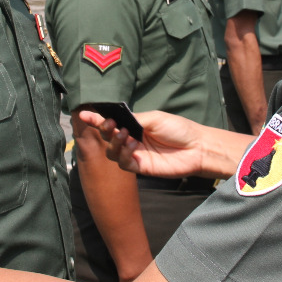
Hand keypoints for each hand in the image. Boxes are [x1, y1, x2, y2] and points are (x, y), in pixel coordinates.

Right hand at [89, 109, 209, 177]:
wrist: (196, 147)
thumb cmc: (178, 129)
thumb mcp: (154, 118)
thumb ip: (134, 119)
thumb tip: (116, 118)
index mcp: (135, 126)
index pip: (113, 122)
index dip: (97, 119)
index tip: (84, 114)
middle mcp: (133, 140)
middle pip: (109, 137)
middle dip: (104, 130)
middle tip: (110, 125)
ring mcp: (136, 154)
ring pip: (113, 152)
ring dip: (115, 143)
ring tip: (126, 135)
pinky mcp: (141, 167)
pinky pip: (124, 164)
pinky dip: (124, 155)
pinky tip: (133, 147)